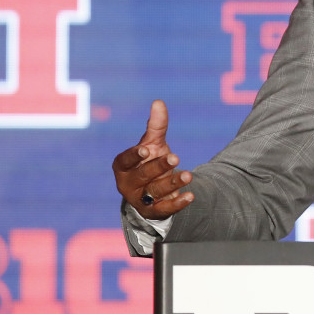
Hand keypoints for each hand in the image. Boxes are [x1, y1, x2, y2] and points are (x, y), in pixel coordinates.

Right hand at [112, 100, 193, 218]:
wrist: (154, 191)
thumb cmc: (149, 162)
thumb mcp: (153, 144)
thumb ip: (156, 126)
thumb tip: (159, 102)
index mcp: (123, 166)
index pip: (125, 160)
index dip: (134, 155)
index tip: (146, 150)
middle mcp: (128, 184)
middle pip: (143, 175)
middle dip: (158, 167)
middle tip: (175, 158)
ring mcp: (140, 199)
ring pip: (155, 191)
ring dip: (172, 183)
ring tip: (188, 176)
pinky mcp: (154, 211)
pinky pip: (165, 209)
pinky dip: (178, 202)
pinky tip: (190, 196)